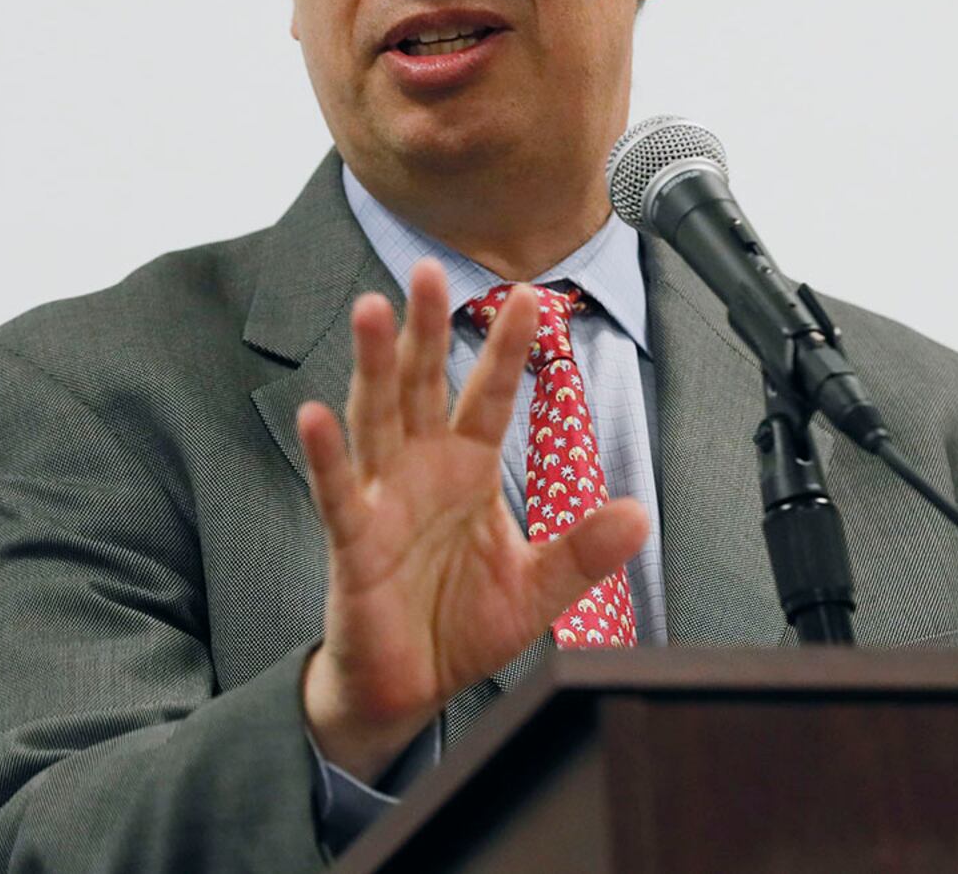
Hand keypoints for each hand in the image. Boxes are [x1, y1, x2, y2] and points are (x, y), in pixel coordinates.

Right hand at [296, 258, 648, 780]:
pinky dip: (324, 454)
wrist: (411, 688)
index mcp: (468, 469)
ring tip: (372, 310)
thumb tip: (641, 514)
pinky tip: (316, 414)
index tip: (532, 296)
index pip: (490, 397)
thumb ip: (583, 549)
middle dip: (427, 329)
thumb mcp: (538, 588)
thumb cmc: (462, 625)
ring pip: (376, 418)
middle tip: (431, 270)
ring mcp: (384, 499)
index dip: (508, 350)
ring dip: (374, 366)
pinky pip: (338, 492)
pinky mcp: (352, 542)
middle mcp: (422, 470)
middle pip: (423, 386)